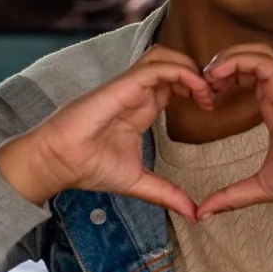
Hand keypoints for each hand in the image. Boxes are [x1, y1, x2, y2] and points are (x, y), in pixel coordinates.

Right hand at [0, 46, 213, 217]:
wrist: (58, 163)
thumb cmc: (88, 167)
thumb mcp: (138, 182)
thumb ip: (166, 194)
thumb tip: (193, 214)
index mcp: (139, 108)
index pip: (172, 84)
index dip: (195, 88)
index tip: (211, 107)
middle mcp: (135, 93)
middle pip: (171, 63)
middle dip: (198, 73)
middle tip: (214, 95)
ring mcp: (128, 87)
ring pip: (164, 57)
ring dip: (190, 68)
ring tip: (206, 91)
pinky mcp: (121, 86)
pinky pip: (156, 68)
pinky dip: (180, 72)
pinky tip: (196, 89)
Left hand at [196, 44, 272, 216]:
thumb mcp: (259, 186)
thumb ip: (230, 196)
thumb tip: (203, 213)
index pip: (249, 77)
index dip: (225, 79)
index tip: (206, 97)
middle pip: (250, 58)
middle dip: (222, 63)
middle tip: (202, 83)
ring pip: (255, 52)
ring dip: (228, 57)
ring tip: (209, 76)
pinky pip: (261, 60)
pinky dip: (237, 61)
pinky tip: (218, 74)